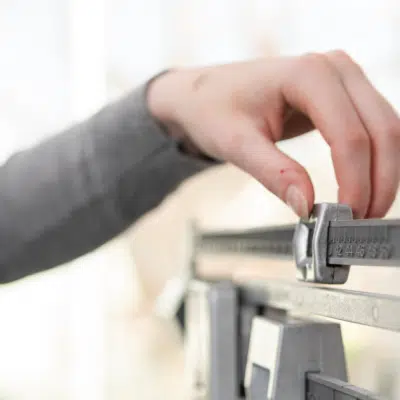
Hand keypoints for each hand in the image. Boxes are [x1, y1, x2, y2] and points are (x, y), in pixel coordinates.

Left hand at [148, 51, 399, 218]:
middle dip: (378, 182)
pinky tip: (363, 186)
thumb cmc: (213, 110)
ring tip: (364, 211)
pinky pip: (373, 127)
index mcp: (308, 74)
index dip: (355, 182)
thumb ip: (274, 173)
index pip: (348, 136)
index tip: (346, 217)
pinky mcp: (340, 94)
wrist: (206, 94)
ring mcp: (341, 78)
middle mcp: (334, 68)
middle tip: (361, 222)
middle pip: (381, 130)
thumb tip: (308, 207)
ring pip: (385, 129)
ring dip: (382, 172)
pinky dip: (374, 160)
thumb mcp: (237, 143)